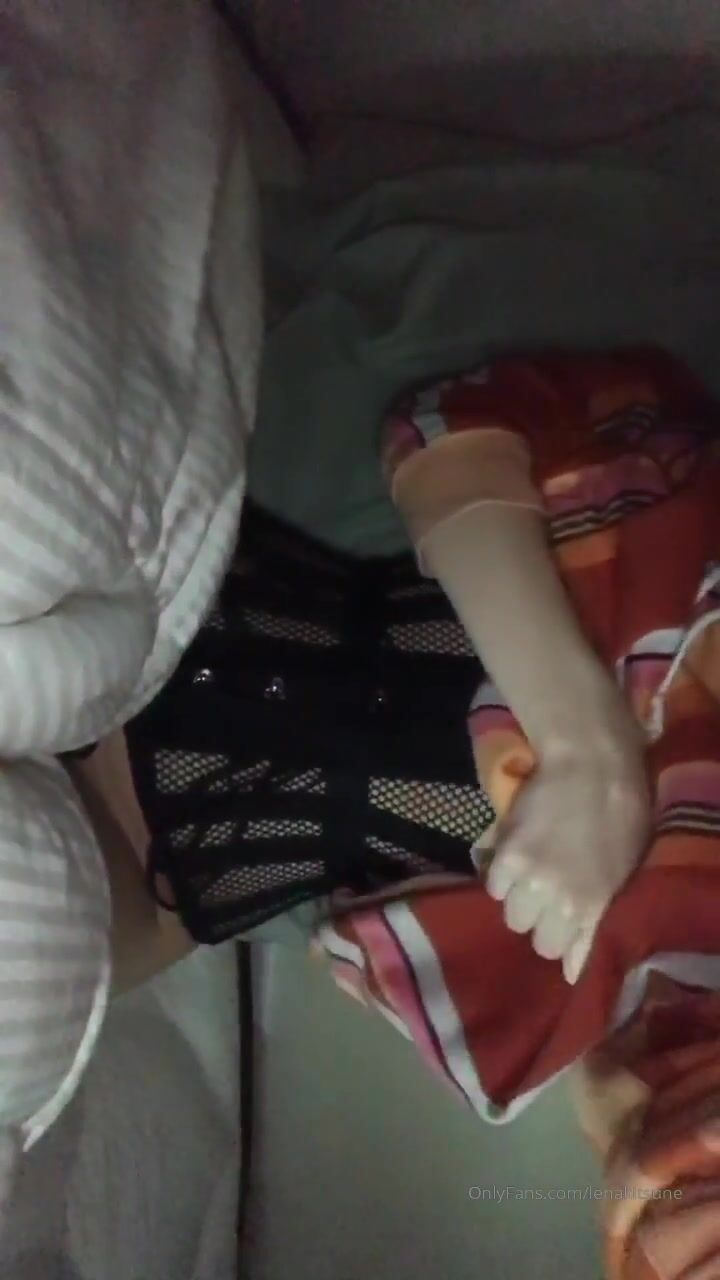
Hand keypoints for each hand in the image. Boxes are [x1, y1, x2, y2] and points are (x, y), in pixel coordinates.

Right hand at [485, 701, 650, 984]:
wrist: (592, 767)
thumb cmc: (621, 817)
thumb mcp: (620, 876)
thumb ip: (594, 923)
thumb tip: (569, 971)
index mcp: (593, 907)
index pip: (562, 953)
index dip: (563, 938)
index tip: (565, 923)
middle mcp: (560, 901)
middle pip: (534, 938)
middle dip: (542, 920)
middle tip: (549, 894)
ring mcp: (530, 879)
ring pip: (511, 914)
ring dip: (519, 899)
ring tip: (531, 875)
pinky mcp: (506, 855)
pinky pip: (493, 885)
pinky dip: (502, 877)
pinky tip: (516, 858)